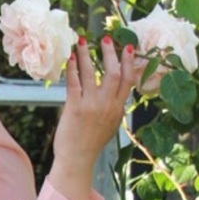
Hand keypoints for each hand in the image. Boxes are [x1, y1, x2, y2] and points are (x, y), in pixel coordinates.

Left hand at [48, 37, 137, 199]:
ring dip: (86, 55)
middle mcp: (107, 106)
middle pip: (113, 72)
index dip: (129, 62)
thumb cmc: (91, 144)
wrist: (77, 161)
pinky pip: (74, 82)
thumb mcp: (110, 125)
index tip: (128, 47)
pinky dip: (72, 68)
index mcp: (118, 109)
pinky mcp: (75, 108)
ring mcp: (91, 106)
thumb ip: (114, 108)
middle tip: (105, 38)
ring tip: (82, 41)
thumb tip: (118, 94)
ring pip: (91, 73)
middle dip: (110, 53)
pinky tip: (69, 58)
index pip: (128, 80)